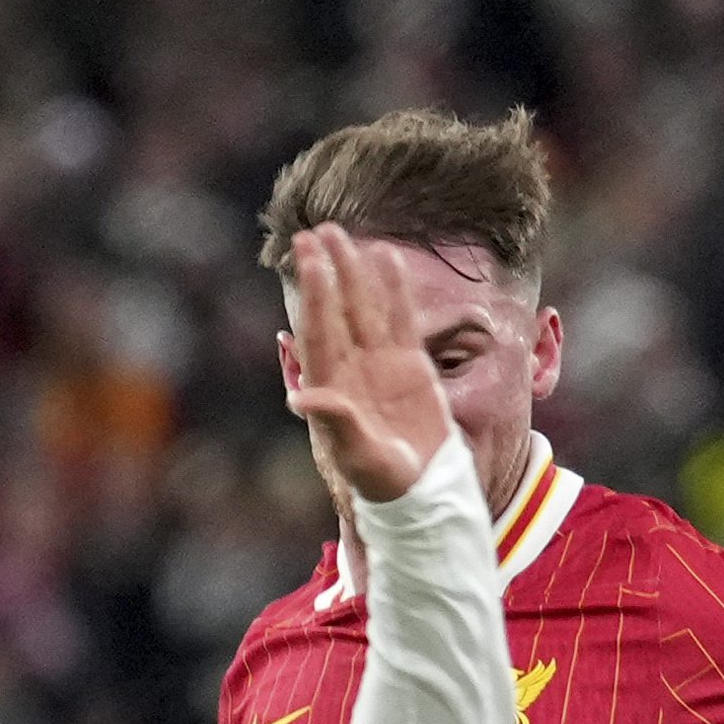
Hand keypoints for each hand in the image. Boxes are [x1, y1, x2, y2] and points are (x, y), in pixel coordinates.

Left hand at [281, 223, 454, 504]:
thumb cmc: (385, 484)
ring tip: (342, 235)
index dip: (317, 295)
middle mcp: (352, 369)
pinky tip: (388, 258)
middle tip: (316, 231)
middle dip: (328, 271)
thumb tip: (299, 398)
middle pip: (337, 310)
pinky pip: (400, 319)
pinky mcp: (410, 367)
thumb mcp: (358, 457)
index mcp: (332, 387)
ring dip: (354, 272)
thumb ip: (335, 423)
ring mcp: (380, 364)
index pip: (321, 331)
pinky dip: (394, 290)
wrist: (424, 492)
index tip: (312, 260)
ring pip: (365, 308)